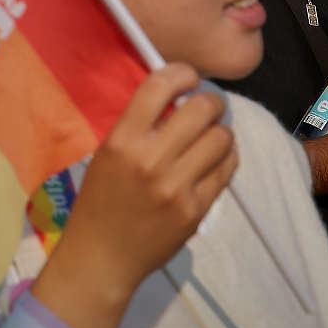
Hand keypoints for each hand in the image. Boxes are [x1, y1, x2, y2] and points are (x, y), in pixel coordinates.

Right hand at [29, 64, 235, 327]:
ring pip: (221, 138)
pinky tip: (215, 159)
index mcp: (121, 141)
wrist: (103, 256)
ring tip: (212, 135)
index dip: (182, 72)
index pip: (159, 86)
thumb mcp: (107, 154)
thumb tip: (180, 96)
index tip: (188, 77)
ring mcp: (177, 188)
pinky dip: (226, 158)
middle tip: (208, 106)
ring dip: (221, 131)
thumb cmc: (100, 199)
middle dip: (211, 101)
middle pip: (201, 109)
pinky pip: (226, 170)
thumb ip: (140, 126)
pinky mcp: (196, 210)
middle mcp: (150, 160)